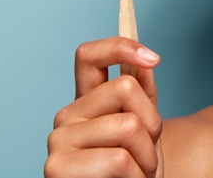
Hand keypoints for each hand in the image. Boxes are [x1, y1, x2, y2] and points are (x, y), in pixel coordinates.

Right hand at [44, 37, 162, 177]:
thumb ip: (142, 95)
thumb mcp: (146, 128)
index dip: (121, 47)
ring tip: (137, 172)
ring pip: (129, 125)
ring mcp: (58, 142)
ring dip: (148, 155)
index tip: (154, 58)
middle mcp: (66, 116)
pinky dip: (137, 176)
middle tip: (146, 150)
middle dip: (153, 121)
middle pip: (126, 87)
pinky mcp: (58, 170)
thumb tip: (144, 61)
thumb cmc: (135, 170)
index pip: (88, 55)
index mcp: (86, 102)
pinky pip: (119, 160)